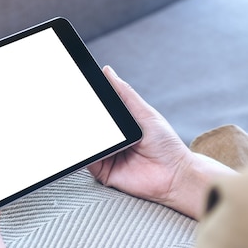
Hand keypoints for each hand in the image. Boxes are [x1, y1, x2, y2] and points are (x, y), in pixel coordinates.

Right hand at [88, 67, 235, 218]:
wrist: (175, 175)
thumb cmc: (166, 145)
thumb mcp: (145, 113)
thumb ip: (125, 94)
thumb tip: (108, 71)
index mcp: (121, 125)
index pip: (99, 111)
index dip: (88, 101)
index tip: (78, 88)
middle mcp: (112, 140)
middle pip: (91, 127)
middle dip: (81, 117)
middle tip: (72, 105)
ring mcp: (106, 156)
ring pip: (87, 143)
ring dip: (81, 135)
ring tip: (76, 122)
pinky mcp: (103, 172)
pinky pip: (88, 161)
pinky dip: (83, 153)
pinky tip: (85, 143)